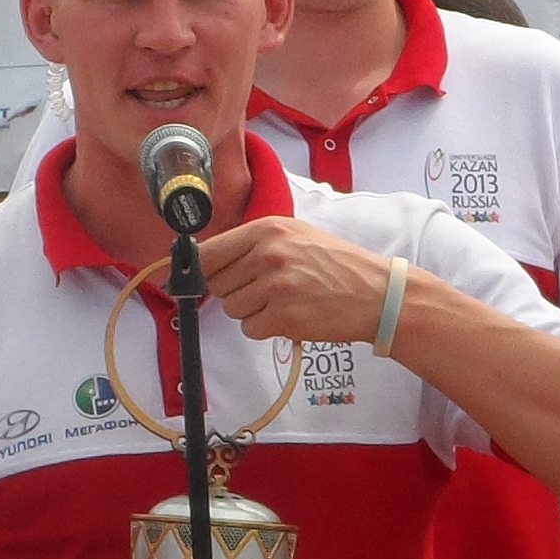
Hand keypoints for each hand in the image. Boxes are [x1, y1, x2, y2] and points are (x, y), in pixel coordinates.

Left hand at [190, 213, 406, 350]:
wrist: (376, 293)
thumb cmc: (336, 264)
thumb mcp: (295, 236)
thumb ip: (253, 245)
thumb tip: (205, 261)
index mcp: (267, 229)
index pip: (209, 252)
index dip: (194, 270)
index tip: (183, 279)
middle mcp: (268, 254)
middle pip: (218, 284)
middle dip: (237, 291)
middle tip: (269, 289)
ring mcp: (275, 286)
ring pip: (233, 308)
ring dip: (253, 311)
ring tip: (286, 301)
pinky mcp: (283, 316)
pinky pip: (251, 329)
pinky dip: (267, 328)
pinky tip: (292, 316)